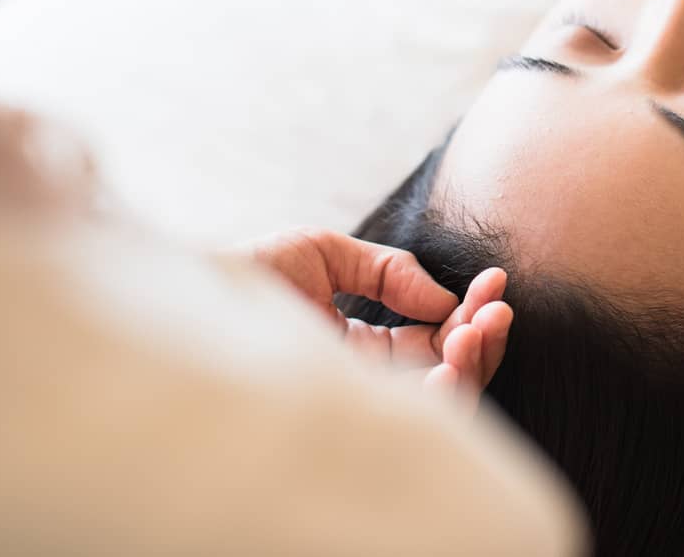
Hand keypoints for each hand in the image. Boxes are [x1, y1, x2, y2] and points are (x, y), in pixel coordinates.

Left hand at [246, 229, 512, 411]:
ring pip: (439, 406)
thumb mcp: (321, 253)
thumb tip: (443, 298)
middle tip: (497, 307)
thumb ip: (388, 270)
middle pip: (448, 374)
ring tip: (480, 327)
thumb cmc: (241, 275)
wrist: (186, 301)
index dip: (470, 313)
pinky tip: (448, 363)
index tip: (495, 280)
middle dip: (483, 339)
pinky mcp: (345, 425)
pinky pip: (409, 430)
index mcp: (363, 349)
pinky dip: (441, 398)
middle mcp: (366, 384)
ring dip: (473, 366)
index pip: (434, 339)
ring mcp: (358, 408)